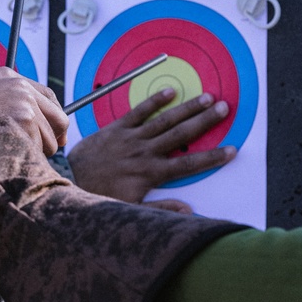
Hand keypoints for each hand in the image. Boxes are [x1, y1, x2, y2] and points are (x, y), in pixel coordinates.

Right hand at [0, 67, 67, 155]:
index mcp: (8, 77)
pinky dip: (26, 159)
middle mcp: (20, 86)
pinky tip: (7, 159)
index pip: (47, 96)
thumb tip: (26, 123)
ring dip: (34, 152)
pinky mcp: (25, 122)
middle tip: (42, 152)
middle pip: (57, 118)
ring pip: (49, 139)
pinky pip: (39, 150)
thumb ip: (3, 104)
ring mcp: (24, 103)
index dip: (54, 119)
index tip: (57, 134)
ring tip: (8, 155)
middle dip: (51, 138)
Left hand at [67, 89, 235, 201]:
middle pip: (182, 134)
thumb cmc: (100, 197)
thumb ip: (160, 210)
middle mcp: (144, 152)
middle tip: (225, 108)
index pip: (189, 164)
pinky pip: (138, 111)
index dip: (212, 157)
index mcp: (151, 173)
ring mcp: (130, 138)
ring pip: (164, 120)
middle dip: (205, 121)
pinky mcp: (115, 128)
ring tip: (207, 97)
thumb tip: (189, 211)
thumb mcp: (130, 209)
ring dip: (187, 108)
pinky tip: (170, 91)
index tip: (232, 150)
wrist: (69, 182)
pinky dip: (154, 100)